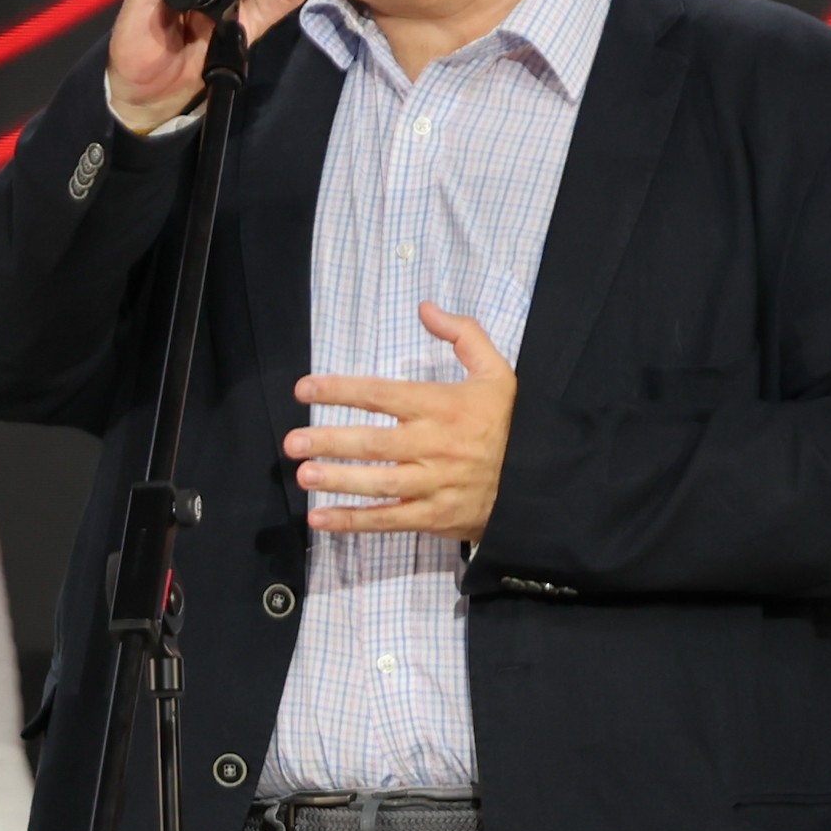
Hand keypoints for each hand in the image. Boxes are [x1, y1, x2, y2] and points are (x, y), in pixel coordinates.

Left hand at [292, 306, 514, 538]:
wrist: (538, 479)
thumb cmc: (509, 423)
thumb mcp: (497, 372)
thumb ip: (463, 335)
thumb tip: (425, 308)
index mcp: (443, 407)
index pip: (381, 395)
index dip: (339, 390)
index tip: (304, 389)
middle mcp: (434, 445)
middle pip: (374, 442)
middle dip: (330, 441)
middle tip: (292, 442)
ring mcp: (433, 484)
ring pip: (379, 483)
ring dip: (338, 481)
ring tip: (303, 475)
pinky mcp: (434, 516)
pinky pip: (389, 520)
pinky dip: (354, 522)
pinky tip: (321, 518)